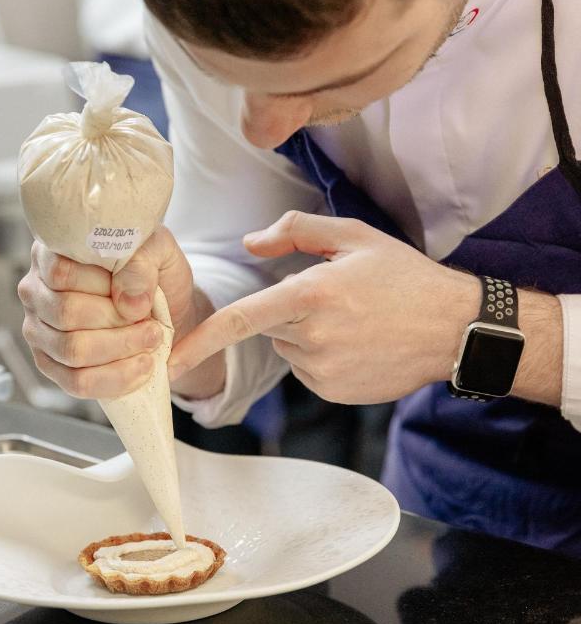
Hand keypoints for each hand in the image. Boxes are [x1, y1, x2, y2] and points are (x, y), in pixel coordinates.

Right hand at [18, 227, 195, 399]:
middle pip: (66, 313)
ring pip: (72, 350)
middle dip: (118, 323)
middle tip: (152, 323)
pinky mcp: (50, 364)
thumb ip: (141, 265)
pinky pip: (77, 382)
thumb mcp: (156, 249)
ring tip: (151, 341)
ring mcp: (38, 330)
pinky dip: (117, 378)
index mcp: (53, 251)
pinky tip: (143, 367)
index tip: (138, 290)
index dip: (104, 286)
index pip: (62, 272)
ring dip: (121, 349)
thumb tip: (128, 303)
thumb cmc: (150, 269)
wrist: (163, 302)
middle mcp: (36, 290)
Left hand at [168, 211, 478, 403]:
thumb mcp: (354, 236)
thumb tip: (251, 242)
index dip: (198, 342)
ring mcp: (324, 372)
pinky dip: (320, 357)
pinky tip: (357, 344)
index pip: (240, 320)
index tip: (168, 360)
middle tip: (338, 299)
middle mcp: (313, 338)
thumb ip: (296, 230)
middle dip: (289, 312)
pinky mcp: (335, 393)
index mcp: (312, 295)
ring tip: (354, 322)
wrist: (454, 328)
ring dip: (305, 335)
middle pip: (269, 327)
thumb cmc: (404, 278)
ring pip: (288, 349)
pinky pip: (307, 371)